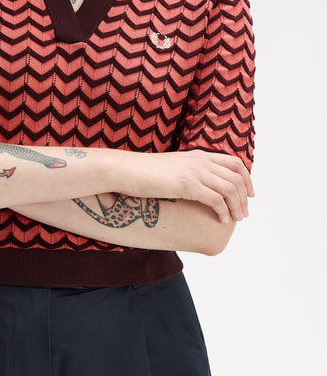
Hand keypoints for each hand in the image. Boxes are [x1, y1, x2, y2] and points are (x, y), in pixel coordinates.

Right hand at [120, 149, 253, 223]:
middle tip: (244, 214)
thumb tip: (195, 188)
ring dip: (237, 206)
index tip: (249, 195)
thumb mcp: (172, 168)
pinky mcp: (187, 184)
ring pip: (230, 188)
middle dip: (244, 197)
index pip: (235, 163)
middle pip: (237, 177)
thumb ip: (188, 172)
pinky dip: (223, 211)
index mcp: (199, 155)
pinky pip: (215, 199)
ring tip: (236, 219)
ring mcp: (195, 171)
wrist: (126, 170)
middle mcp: (201, 160)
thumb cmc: (144, 172)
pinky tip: (222, 220)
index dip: (247, 179)